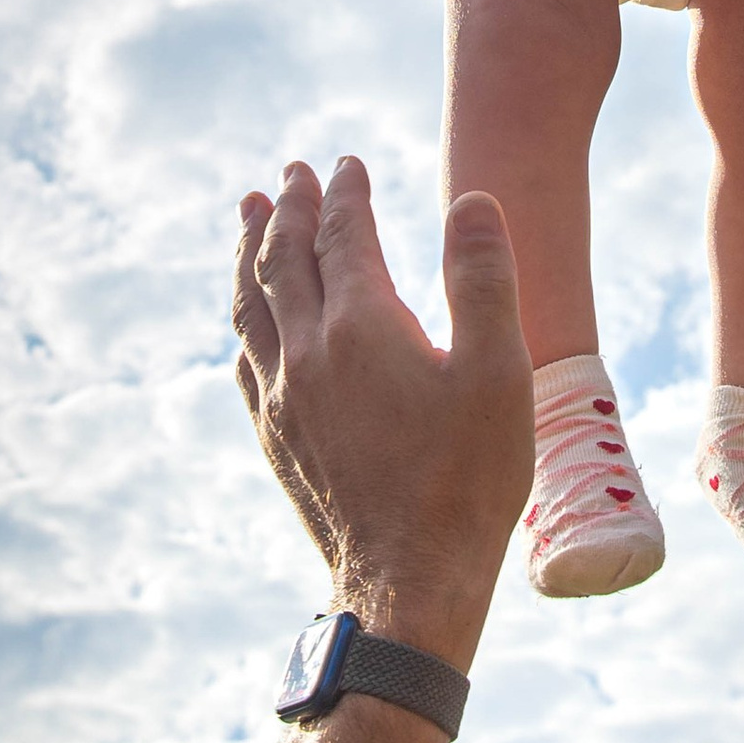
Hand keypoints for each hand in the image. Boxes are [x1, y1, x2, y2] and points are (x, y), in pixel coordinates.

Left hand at [233, 159, 532, 669]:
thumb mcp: (498, 372)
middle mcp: (307, 353)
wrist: (409, 580)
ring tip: (249, 217)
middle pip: (284, 258)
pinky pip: (245, 356)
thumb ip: (482, 279)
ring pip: (250, 305)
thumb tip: (471, 199)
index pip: (345, 235)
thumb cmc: (467, 479)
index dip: (347, 192)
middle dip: (290, 208)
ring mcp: (280, 398)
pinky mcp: (273, 438)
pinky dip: (246, 316)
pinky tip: (250, 316)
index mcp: (362, 327)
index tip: (348, 162)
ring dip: (250, 252)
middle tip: (291, 173)